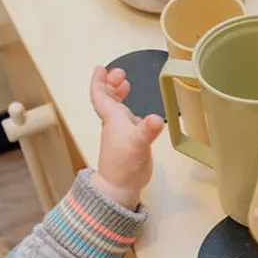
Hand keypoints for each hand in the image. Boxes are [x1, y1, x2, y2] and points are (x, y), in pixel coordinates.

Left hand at [88, 65, 164, 208]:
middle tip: (119, 74)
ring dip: (119, 95)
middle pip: (108, 99)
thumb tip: (157, 119)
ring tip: (125, 85)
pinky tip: (136, 113)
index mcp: (113, 120)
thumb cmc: (124, 167)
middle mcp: (114, 124)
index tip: (101, 68)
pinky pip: (126, 121)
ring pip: (116, 109)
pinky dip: (129, 111)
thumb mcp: (138, 145)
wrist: (120, 188)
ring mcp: (121, 133)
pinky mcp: (129, 142)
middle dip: (112, 84)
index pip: (101, 96)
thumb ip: (147, 131)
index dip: (99, 81)